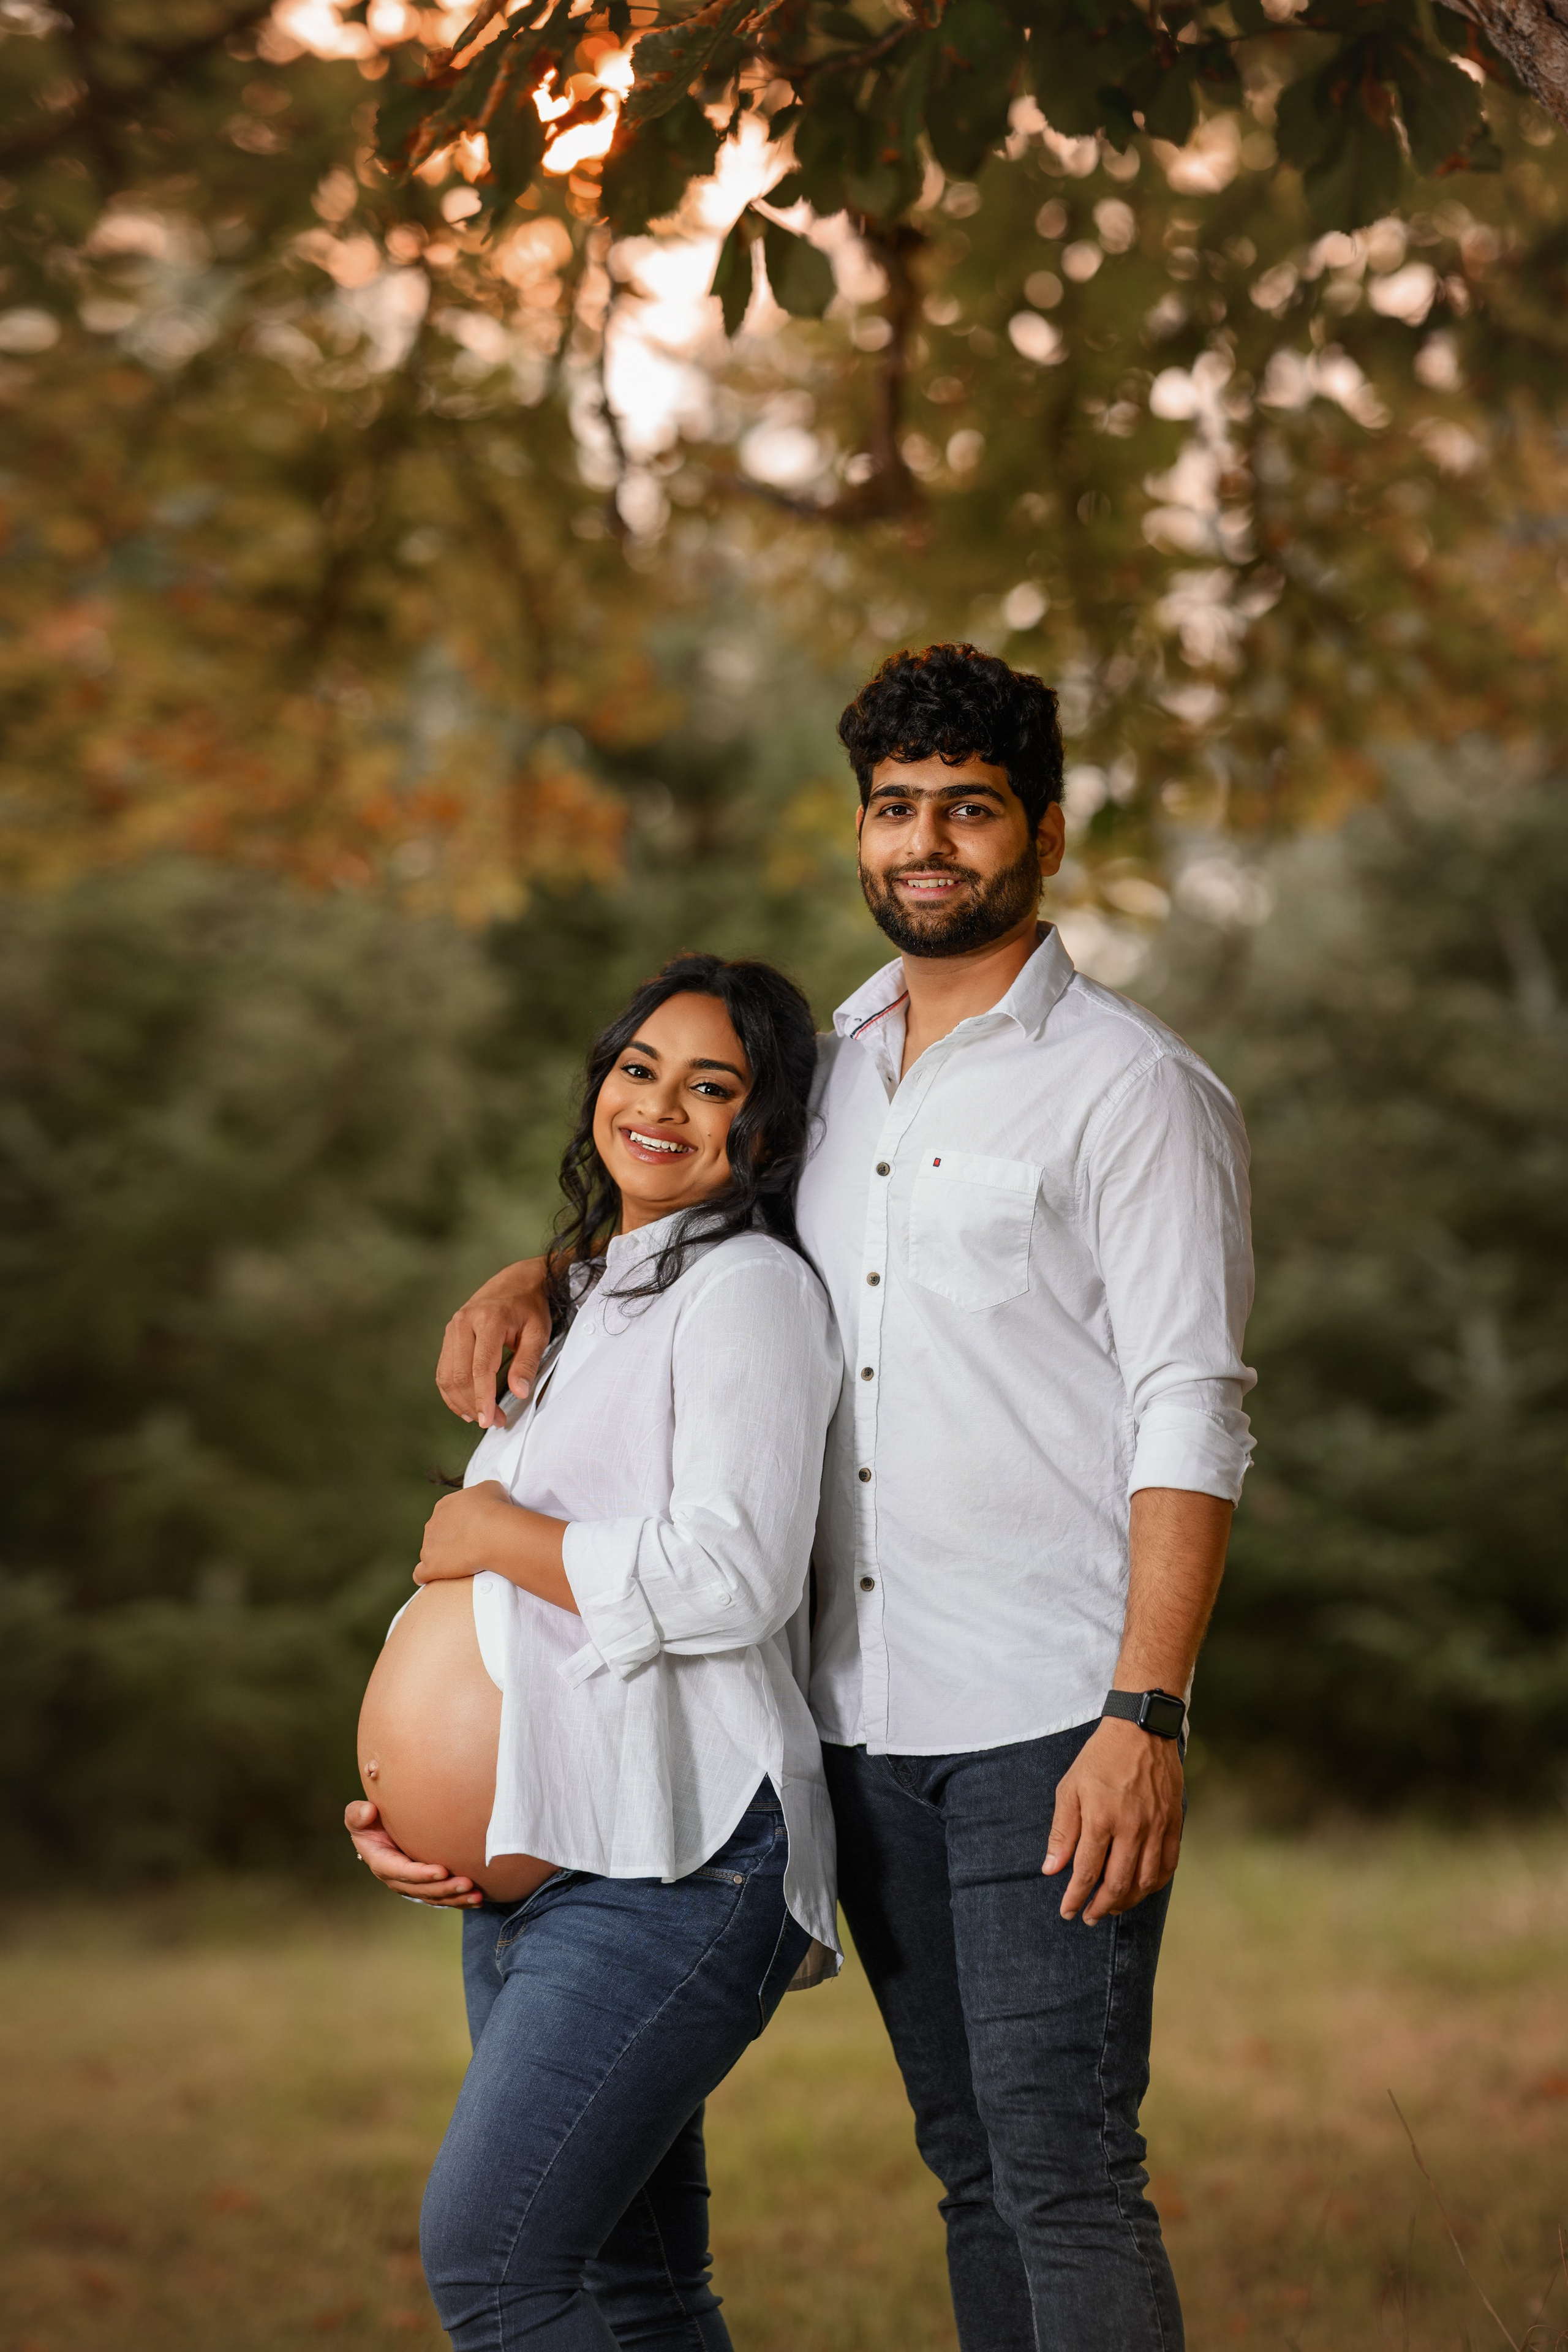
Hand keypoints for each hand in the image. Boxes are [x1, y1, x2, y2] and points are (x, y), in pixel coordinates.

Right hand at [345, 1799, 481, 1907]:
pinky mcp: (425, 1884)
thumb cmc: (370, 1820)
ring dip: (456, 1898)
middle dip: (445, 1888)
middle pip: (422, 1889)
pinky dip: (460, 1900)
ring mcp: (412, 1884)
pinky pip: (442, 1896)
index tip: (442, 1870)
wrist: (380, 1828)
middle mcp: (397, 1878)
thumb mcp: (358, 1816)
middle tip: (468, 1883)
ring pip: (435, 1896)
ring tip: (477, 1894)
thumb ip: (358, 1814)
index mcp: (381, 1863)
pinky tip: (478, 1899)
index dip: (421, 1874)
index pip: (402, 1872)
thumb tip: (368, 1811)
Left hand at [414, 1480, 514, 1583]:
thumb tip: (484, 1498)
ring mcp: (428, 1545)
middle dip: (451, 1541)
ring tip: (462, 1565)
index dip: (460, 1524)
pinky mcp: (431, 1566)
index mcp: (444, 1505)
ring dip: (442, 1559)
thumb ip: (482, 1492)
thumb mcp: (491, 1488)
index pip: (447, 1515)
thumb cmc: (495, 1509)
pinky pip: (420, 1574)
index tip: (474, 1530)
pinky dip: (426, 1577)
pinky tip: (435, 1579)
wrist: (493, 1532)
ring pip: (430, 1553)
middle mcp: (432, 1523)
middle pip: (437, 1534)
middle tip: (472, 1547)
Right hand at [437, 1257, 550, 1428]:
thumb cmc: (530, 1307)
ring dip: (459, 1401)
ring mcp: (453, 1327)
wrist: (517, 1280)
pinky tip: (464, 1404)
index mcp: (488, 1320)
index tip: (490, 1420)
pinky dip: (450, 1390)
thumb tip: (519, 1392)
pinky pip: (443, 1369)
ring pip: (446, 1374)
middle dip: (472, 1403)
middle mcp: (464, 1322)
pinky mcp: (449, 1334)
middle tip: (492, 1422)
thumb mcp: (538, 1333)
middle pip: (458, 1375)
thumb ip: (527, 1362)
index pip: (480, 1368)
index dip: (483, 1398)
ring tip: (478, 1417)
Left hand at [1042, 1718, 1183, 1925]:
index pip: (1086, 1873)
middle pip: (1117, 1885)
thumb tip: (1051, 1868)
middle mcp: (1131, 1828)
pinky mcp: (1174, 1823)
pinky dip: (1155, 1885)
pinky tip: (1142, 1890)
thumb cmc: (1100, 1758)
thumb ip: (1062, 1831)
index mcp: (1101, 1819)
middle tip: (1089, 1917)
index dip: (1075, 1898)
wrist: (1141, 1730)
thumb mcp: (1070, 1788)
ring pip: (1144, 1882)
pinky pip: (1168, 1866)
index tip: (1067, 1912)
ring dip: (1127, 1902)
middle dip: (1100, 1907)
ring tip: (1112, 1907)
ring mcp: (1156, 1827)